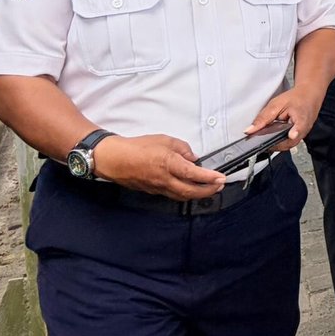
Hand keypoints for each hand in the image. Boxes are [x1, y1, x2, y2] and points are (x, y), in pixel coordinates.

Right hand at [92, 134, 224, 201]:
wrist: (113, 159)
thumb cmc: (136, 147)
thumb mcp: (163, 140)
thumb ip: (182, 148)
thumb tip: (193, 157)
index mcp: (168, 164)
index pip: (194, 174)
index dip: (209, 178)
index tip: (221, 178)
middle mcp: (164, 179)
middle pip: (190, 191)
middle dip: (208, 191)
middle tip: (219, 186)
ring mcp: (157, 187)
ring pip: (181, 196)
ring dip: (197, 194)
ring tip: (208, 189)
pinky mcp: (152, 191)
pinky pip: (171, 194)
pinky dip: (184, 193)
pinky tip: (189, 188)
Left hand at [245, 84, 325, 152]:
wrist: (309, 95)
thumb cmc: (296, 98)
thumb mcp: (276, 104)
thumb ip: (263, 118)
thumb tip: (250, 130)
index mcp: (301, 119)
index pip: (298, 129)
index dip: (293, 133)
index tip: (291, 134)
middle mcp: (304, 130)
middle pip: (288, 143)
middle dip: (273, 144)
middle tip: (260, 141)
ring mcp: (302, 134)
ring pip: (287, 145)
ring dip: (276, 143)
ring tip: (266, 138)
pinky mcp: (300, 136)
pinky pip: (289, 142)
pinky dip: (280, 141)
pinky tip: (274, 135)